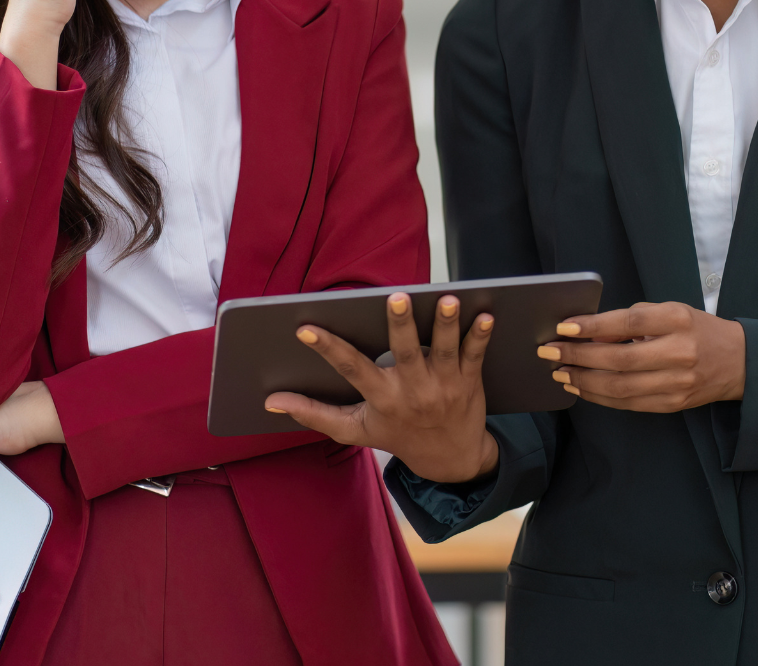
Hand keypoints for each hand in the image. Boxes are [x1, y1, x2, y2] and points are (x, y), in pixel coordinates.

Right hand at [265, 293, 501, 485]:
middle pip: (406, 353)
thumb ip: (314, 414)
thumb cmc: (397, 436)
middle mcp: (412, 391)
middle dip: (401, 326)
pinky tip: (485, 315)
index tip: (305, 328)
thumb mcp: (355, 430)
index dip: (327, 348)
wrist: (450, 460)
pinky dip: (481, 336)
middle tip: (396, 297)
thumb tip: (272, 402)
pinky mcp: (469, 382)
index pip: (350, 369)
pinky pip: (476, 356)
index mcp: (381, 398)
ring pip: (446, 351)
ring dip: (446, 325)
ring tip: (447, 299)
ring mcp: (443, 385)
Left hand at [539, 302, 744, 411]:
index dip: (593, 326)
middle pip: (619, 359)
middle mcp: (679, 353)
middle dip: (578, 356)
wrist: (738, 362)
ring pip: (619, 387)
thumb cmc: (696, 330)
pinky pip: (627, 403)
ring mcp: (677, 384)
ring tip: (559, 371)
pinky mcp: (672, 405)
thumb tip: (587, 330)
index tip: (564, 327)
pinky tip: (580, 387)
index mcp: (678, 321)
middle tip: (550, 351)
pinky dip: (599, 396)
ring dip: (583, 380)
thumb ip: (632, 318)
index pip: (629, 322)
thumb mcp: (669, 312)